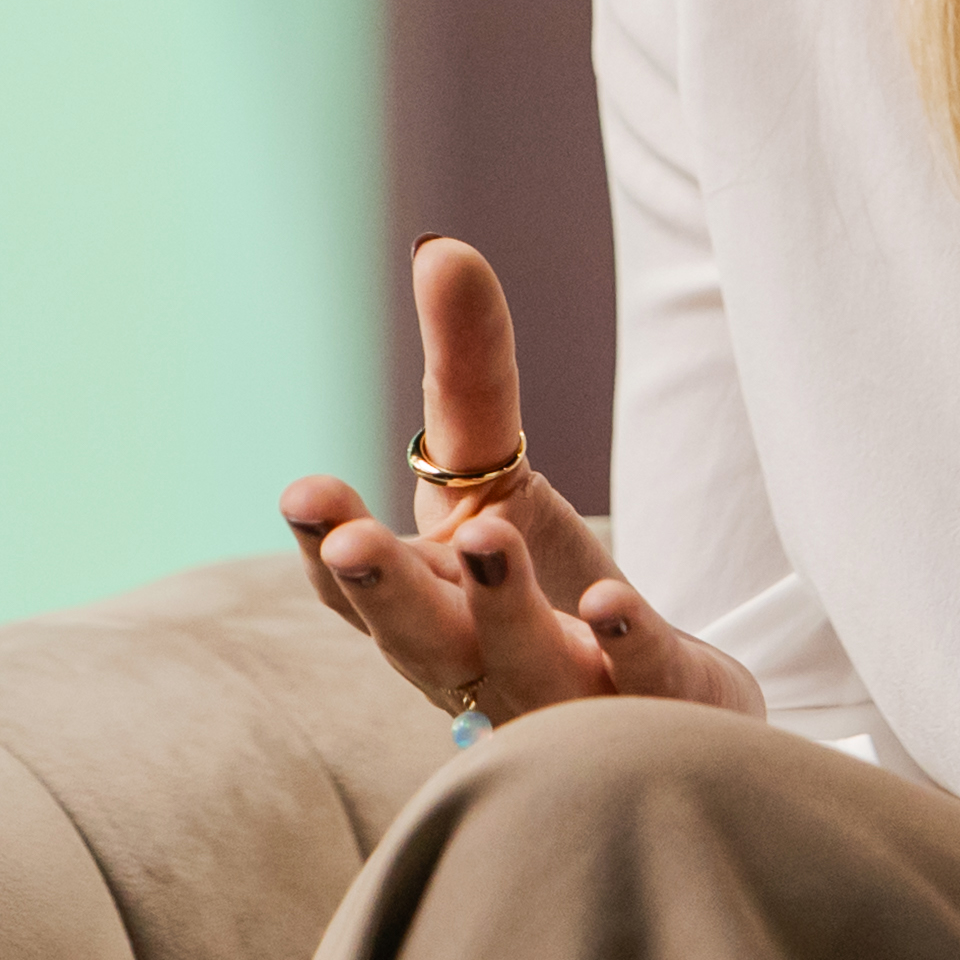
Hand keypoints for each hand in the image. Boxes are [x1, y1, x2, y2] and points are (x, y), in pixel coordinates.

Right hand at [278, 238, 757, 726]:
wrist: (655, 711)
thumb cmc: (541, 589)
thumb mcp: (495, 476)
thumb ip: (468, 371)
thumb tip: (441, 249)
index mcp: (423, 611)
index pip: (357, 592)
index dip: (326, 549)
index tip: (304, 494)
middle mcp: (477, 665)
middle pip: (420, 639)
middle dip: (383, 591)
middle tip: (350, 538)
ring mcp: (566, 696)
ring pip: (523, 664)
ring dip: (501, 605)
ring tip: (487, 535)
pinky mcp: (655, 705)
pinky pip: (638, 681)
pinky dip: (624, 645)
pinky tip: (611, 600)